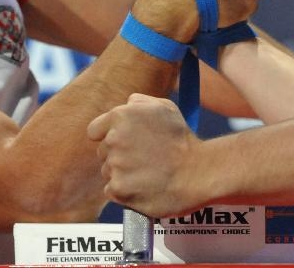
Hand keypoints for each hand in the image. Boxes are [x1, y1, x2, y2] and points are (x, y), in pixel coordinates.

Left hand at [87, 94, 202, 217]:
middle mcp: (114, 139)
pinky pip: (112, 190)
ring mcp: (115, 165)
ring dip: (122, 173)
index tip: (121, 143)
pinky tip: (143, 185)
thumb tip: (126, 104)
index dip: (107, 136)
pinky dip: (125, 191)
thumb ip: (139, 102)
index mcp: (121, 116)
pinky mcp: (119, 189)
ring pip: (108, 171)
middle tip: (143, 158)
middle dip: (118, 155)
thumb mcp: (165, 107)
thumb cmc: (182, 140)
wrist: (198, 172)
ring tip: (147, 172)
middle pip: (102, 152)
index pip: (95, 130)